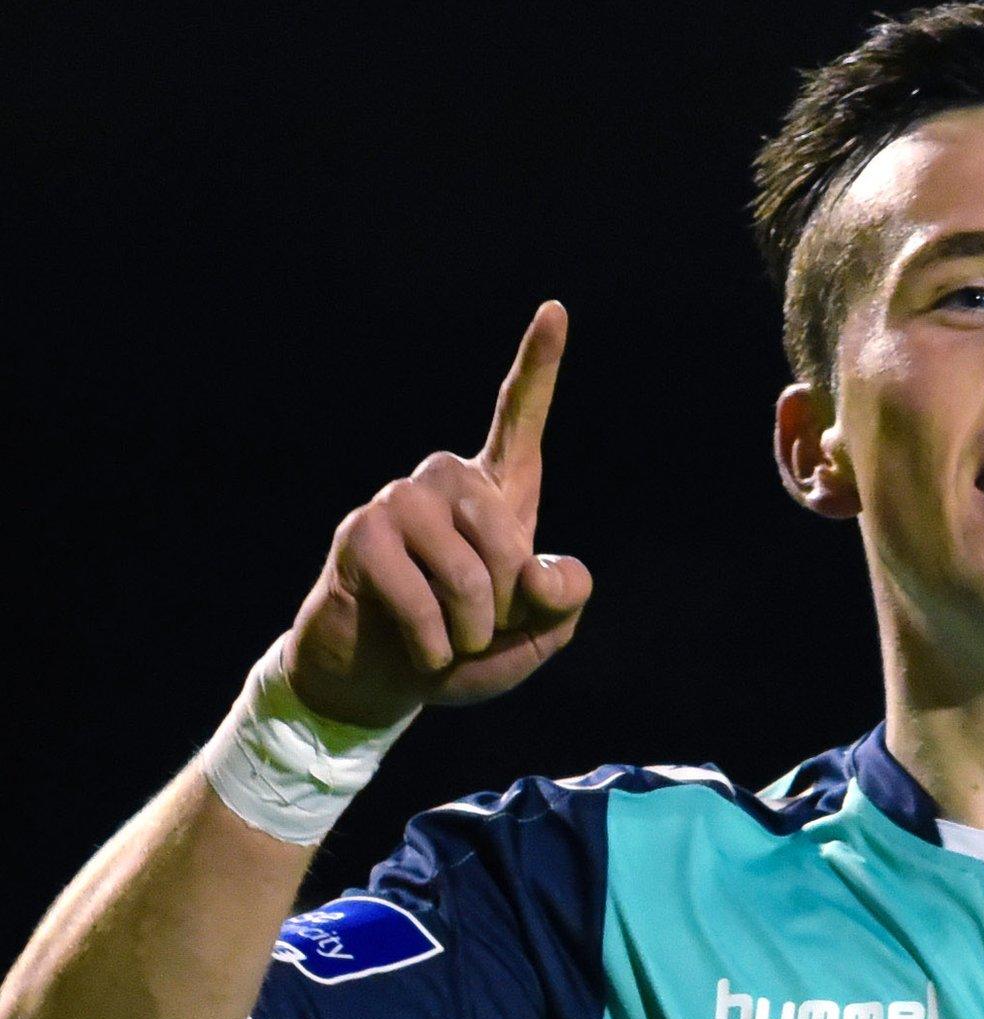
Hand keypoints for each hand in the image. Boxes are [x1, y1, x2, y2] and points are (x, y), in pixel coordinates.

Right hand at [281, 301, 593, 726]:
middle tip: (484, 629)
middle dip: (508, 603)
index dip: (539, 366)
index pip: (519, 418)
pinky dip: (435, 642)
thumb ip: (562, 603)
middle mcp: (446, 482)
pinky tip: (424, 651)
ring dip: (472, 626)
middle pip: (507, 534)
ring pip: (467, 569)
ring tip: (453, 643)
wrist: (384, 681)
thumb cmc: (467, 649)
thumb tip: (540, 573)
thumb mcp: (536, 636)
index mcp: (498, 492)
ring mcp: (397, 502)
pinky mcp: (359, 535)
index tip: (555, 310)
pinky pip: (418, 595)